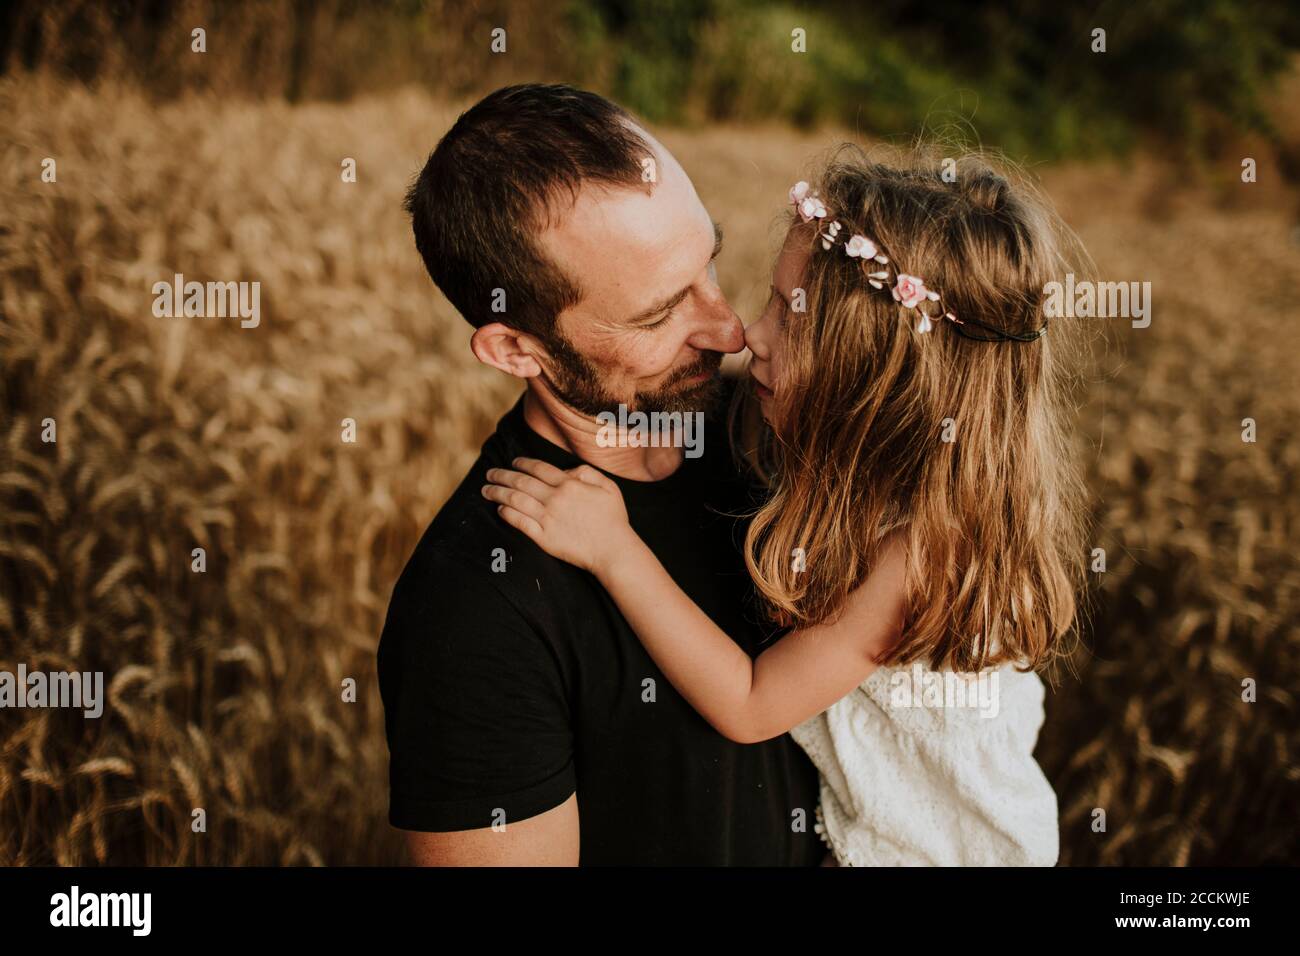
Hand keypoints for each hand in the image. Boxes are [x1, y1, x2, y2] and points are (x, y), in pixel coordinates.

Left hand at [482, 457, 634, 573]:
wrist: (612, 550)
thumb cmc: (613, 519)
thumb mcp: (608, 486)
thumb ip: (586, 473)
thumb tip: (566, 470)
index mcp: (569, 484)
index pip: (538, 468)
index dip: (523, 463)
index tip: (513, 462)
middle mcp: (555, 498)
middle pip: (521, 482)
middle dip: (502, 475)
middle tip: (490, 473)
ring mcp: (547, 518)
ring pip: (515, 500)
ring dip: (498, 493)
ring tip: (486, 489)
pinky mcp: (543, 537)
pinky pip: (519, 522)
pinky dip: (506, 514)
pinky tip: (499, 510)